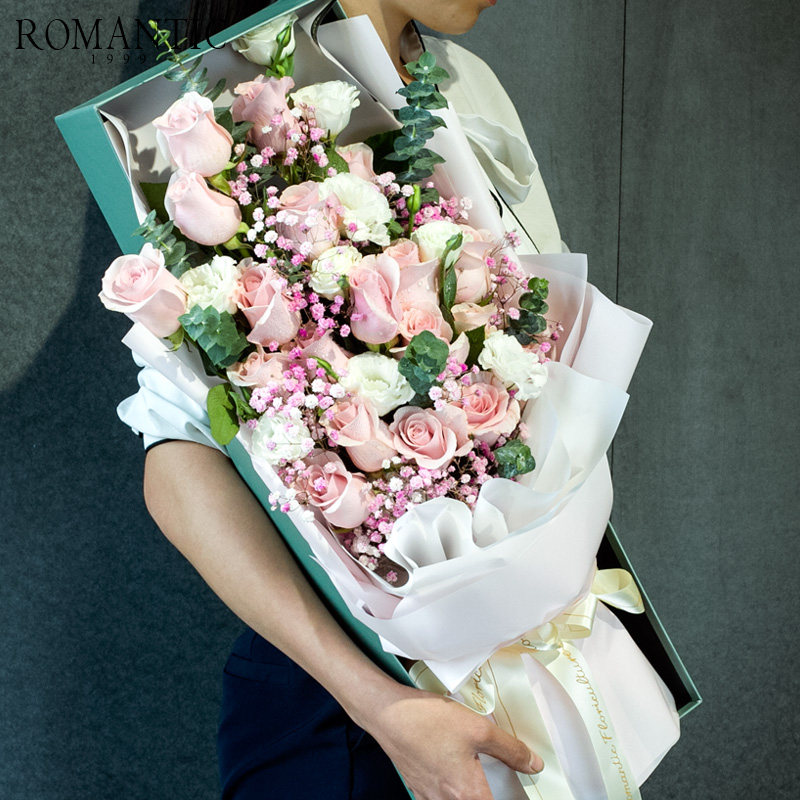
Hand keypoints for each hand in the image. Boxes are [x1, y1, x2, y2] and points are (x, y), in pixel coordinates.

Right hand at [361, 684, 542, 799]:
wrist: (388, 714)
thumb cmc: (428, 720)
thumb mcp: (478, 729)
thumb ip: (510, 749)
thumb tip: (534, 765)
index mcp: (467, 794)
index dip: (510, 798)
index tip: (517, 791)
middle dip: (489, 794)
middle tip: (499, 784)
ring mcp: (429, 797)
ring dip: (469, 793)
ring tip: (477, 776)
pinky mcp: (418, 788)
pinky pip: (440, 798)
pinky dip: (451, 790)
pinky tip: (453, 770)